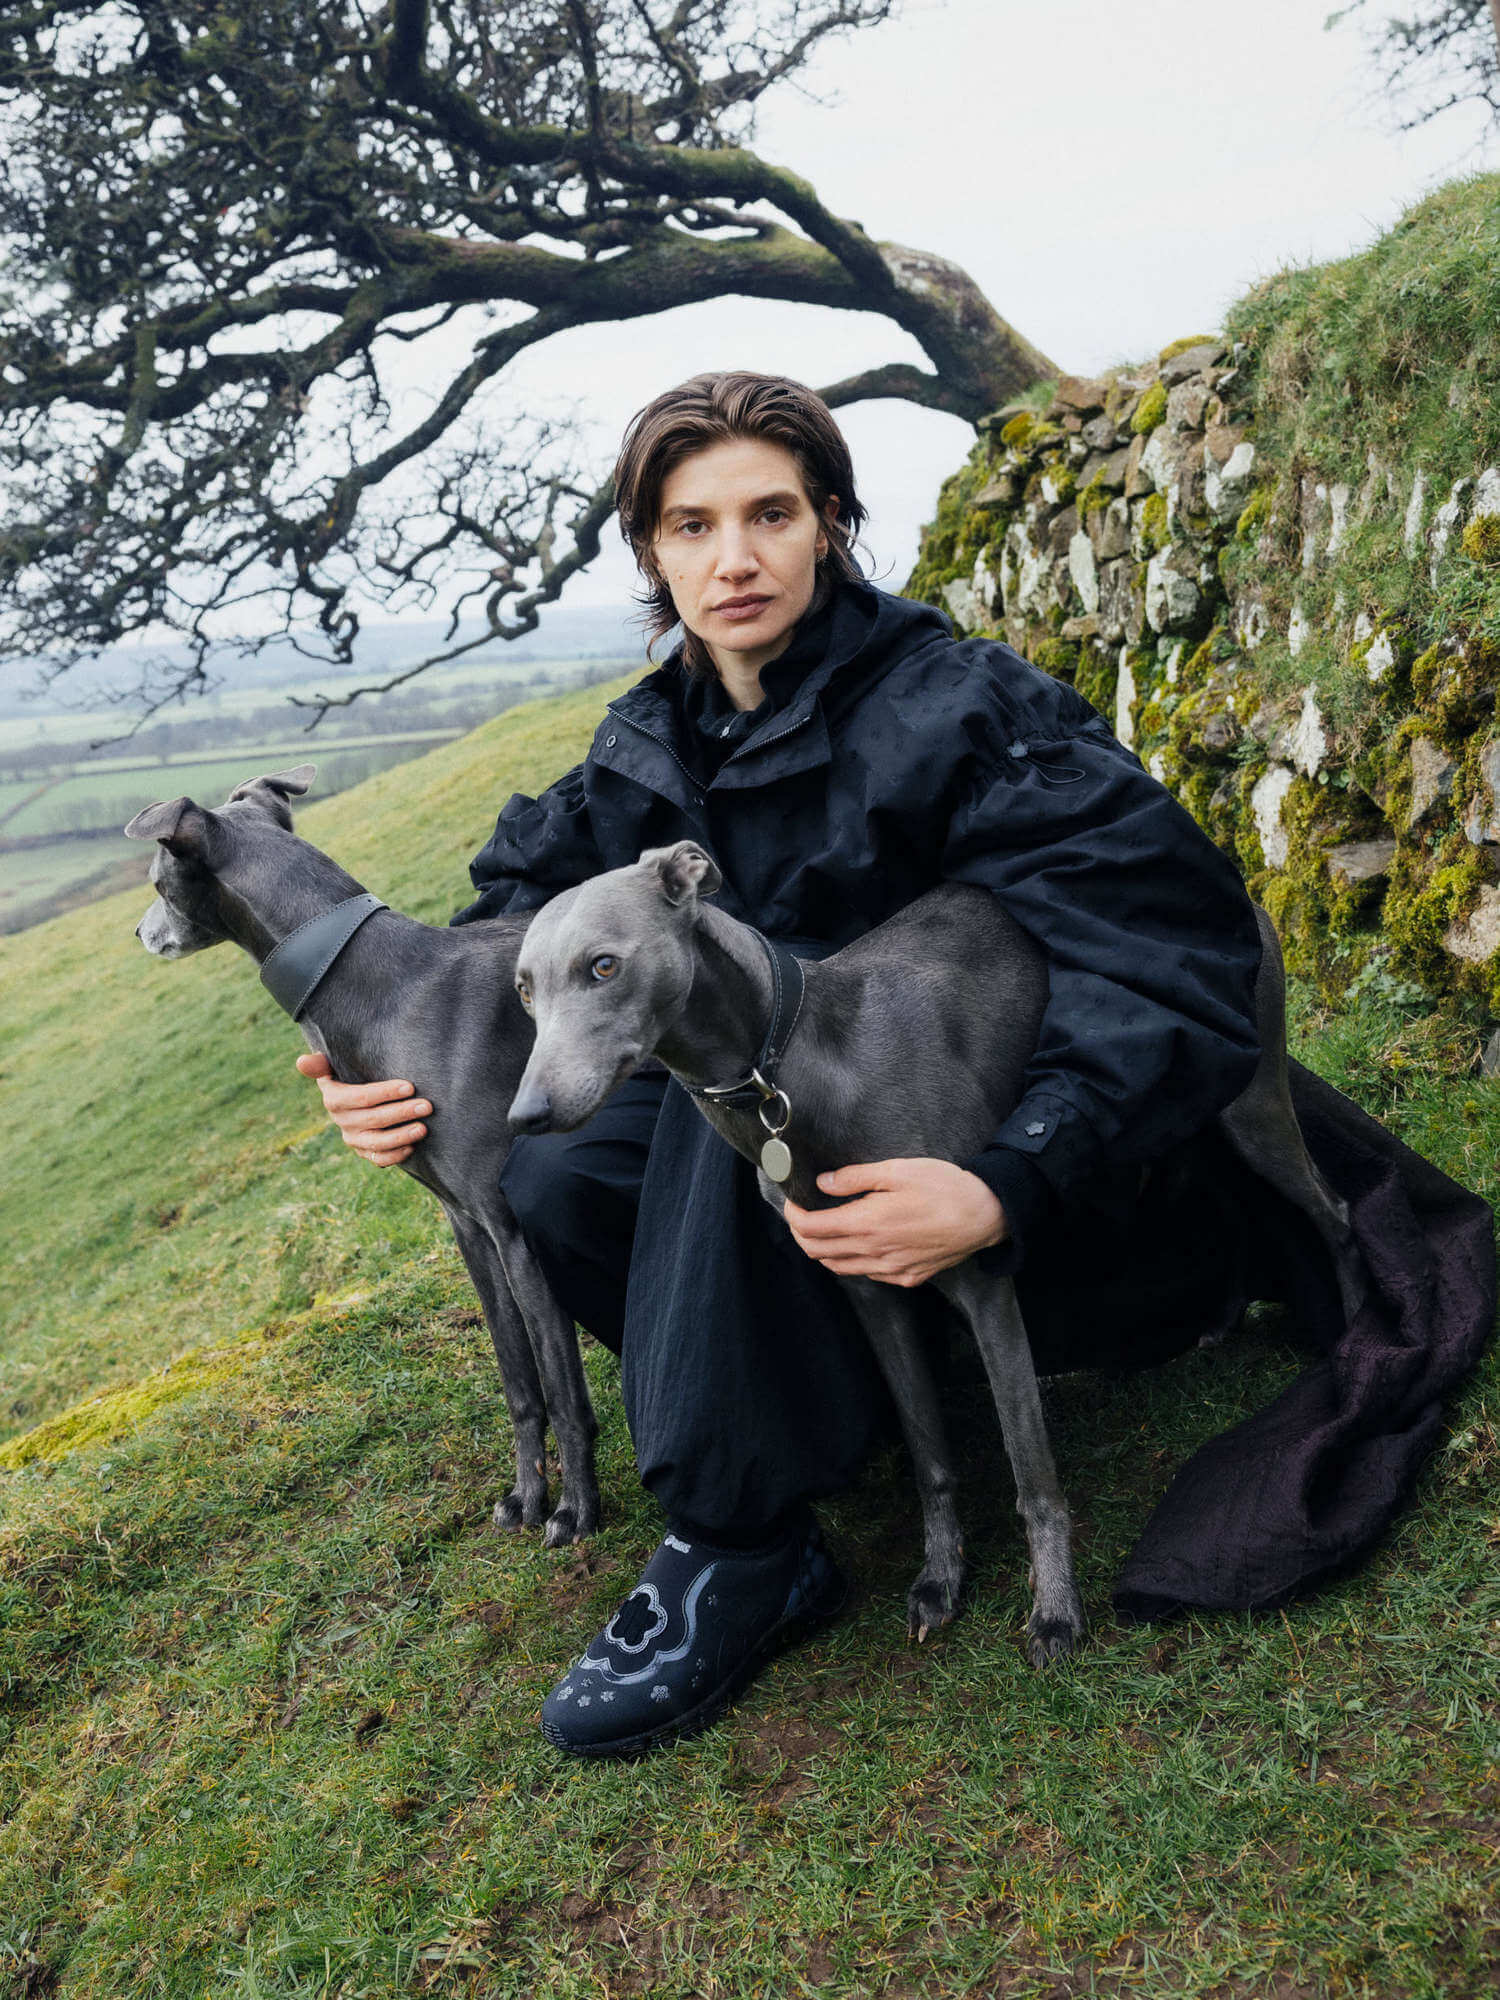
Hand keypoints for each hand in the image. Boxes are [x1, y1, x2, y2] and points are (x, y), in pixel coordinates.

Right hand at [295, 1051, 430, 1166]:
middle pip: (374, 1119)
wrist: (355, 1096)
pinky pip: (379, 1159)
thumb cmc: (349, 1073)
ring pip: (377, 1142)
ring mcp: (353, 1139)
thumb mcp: (332, 1065)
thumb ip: (319, 1063)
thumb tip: (302, 1061)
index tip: (410, 1087)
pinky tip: (413, 1146)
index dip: (385, 1093)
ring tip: (423, 1128)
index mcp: (334, 1098)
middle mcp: (341, 1121)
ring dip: (402, 1136)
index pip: (361, 1097)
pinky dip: (396, 1156)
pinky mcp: (364, 1151)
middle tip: (427, 1106)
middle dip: (402, 1112)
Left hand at [782, 1158, 1007, 1286]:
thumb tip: (823, 1182)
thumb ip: (855, 1178)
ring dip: (824, 1250)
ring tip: (826, 1228)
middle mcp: (874, 1252)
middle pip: (817, 1252)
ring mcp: (891, 1270)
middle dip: (801, 1234)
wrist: (986, 1215)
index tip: (793, 1201)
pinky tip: (861, 1243)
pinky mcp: (907, 1278)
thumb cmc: (944, 1187)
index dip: (793, 1215)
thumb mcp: (897, 1170)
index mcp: (867, 1223)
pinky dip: (853, 1260)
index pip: (810, 1229)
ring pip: (839, 1268)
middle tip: (802, 1214)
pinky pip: (868, 1274)